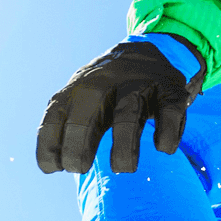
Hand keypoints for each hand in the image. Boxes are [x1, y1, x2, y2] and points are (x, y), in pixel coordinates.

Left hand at [35, 39, 195, 173]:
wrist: (150, 50)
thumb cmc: (108, 91)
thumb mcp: (82, 101)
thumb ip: (65, 129)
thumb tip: (51, 166)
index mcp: (79, 88)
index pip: (56, 115)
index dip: (50, 144)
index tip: (55, 168)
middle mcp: (107, 82)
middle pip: (86, 111)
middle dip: (77, 146)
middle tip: (79, 170)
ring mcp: (139, 84)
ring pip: (127, 114)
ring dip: (123, 147)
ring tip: (122, 168)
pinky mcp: (170, 90)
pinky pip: (169, 113)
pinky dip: (167, 134)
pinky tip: (162, 148)